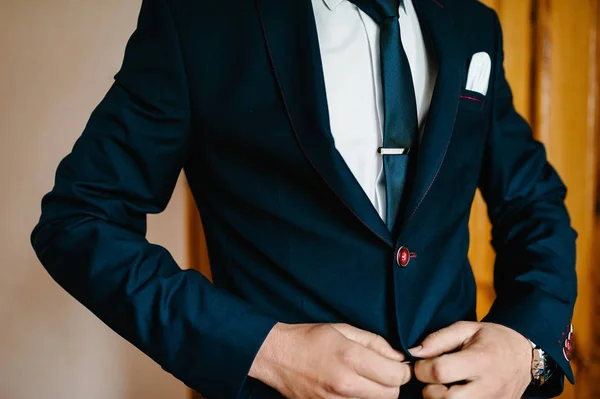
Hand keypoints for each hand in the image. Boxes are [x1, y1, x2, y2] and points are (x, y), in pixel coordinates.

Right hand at [249, 322, 412, 398]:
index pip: (396, 375)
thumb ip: (374, 343)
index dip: (402, 370)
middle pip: (390, 395)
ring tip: (364, 380)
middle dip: (391, 383)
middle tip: (382, 372)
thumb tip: (398, 357)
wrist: (276, 356)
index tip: (396, 364)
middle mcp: (345, 384)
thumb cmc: (309, 339)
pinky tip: (353, 389)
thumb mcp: (343, 329)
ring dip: (376, 394)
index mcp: (350, 357)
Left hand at [411, 321, 532, 398]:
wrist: (525, 356)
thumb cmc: (493, 339)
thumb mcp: (466, 329)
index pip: (440, 372)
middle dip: (430, 390)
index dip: (422, 368)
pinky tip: (455, 392)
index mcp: (480, 360)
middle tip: (432, 378)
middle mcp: (488, 387)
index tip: (422, 363)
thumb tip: (414, 352)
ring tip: (444, 386)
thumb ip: (438, 339)